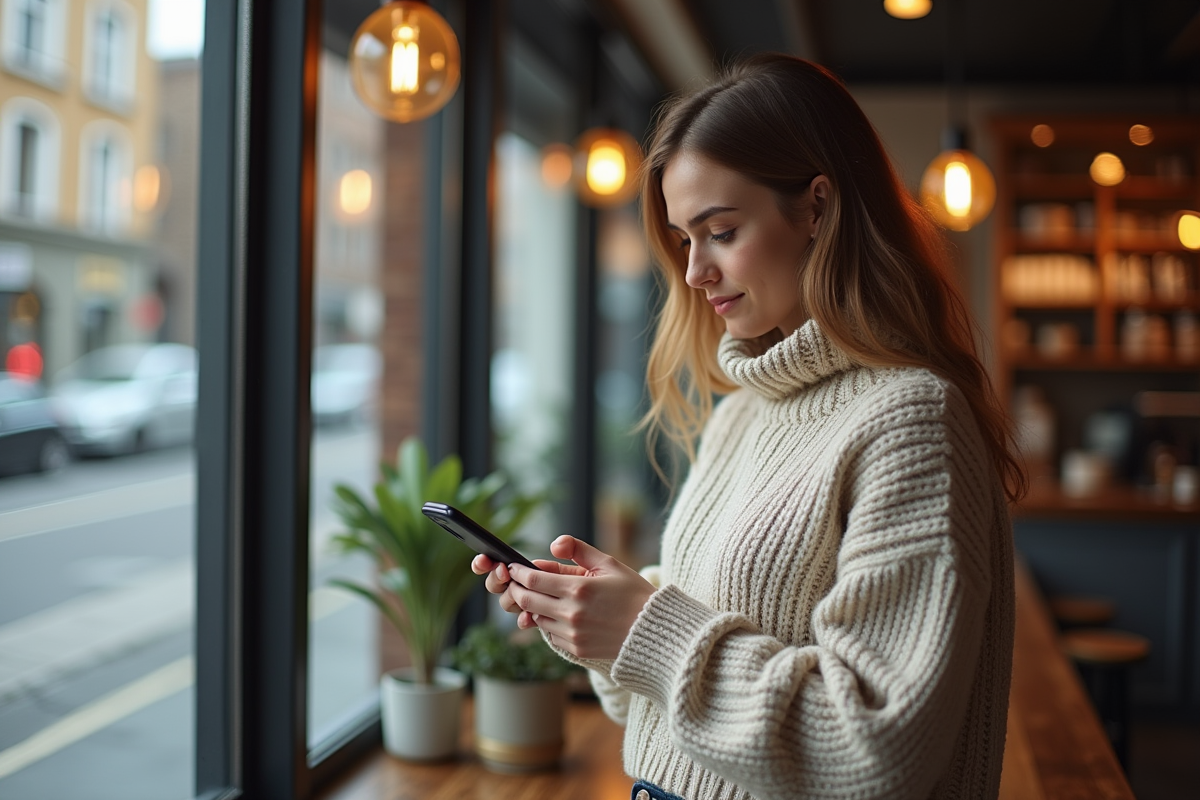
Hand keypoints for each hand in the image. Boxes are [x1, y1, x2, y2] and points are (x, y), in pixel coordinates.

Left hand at [504, 536, 656, 659]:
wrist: (653, 631)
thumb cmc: (632, 593)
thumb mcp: (609, 564)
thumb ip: (579, 550)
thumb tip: (553, 545)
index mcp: (579, 588)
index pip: (533, 580)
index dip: (518, 572)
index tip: (513, 566)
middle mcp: (571, 613)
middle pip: (527, 600)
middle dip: (517, 589)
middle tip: (515, 581)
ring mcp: (573, 635)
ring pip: (537, 618)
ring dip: (534, 606)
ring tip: (541, 596)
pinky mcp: (576, 650)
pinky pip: (551, 635)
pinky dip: (550, 623)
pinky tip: (560, 614)